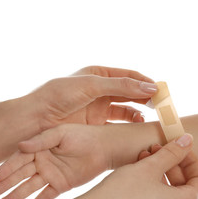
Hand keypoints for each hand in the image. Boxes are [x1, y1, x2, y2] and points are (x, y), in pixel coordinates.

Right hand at [0, 124, 107, 198]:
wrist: (104, 148)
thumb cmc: (83, 136)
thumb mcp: (60, 133)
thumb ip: (41, 140)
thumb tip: (19, 146)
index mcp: (40, 147)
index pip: (20, 158)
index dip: (8, 167)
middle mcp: (43, 161)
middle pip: (22, 174)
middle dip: (8, 183)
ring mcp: (52, 174)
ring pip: (31, 186)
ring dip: (17, 195)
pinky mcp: (62, 185)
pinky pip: (46, 196)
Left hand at [28, 65, 156, 129]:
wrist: (36, 120)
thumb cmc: (60, 96)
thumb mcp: (92, 85)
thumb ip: (122, 85)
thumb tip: (151, 86)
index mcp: (98, 74)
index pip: (129, 75)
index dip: (145, 82)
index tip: (161, 90)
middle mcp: (101, 89)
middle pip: (130, 91)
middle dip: (146, 96)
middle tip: (161, 104)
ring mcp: (99, 107)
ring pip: (126, 107)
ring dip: (139, 110)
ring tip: (149, 116)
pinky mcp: (96, 123)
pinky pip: (118, 121)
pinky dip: (129, 122)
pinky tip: (136, 124)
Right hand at [82, 134, 197, 198]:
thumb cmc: (120, 194)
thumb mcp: (149, 167)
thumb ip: (172, 153)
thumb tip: (188, 141)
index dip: (192, 160)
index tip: (178, 147)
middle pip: (184, 187)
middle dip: (171, 164)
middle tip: (154, 148)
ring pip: (168, 194)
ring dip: (159, 173)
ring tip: (141, 158)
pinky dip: (151, 187)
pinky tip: (134, 175)